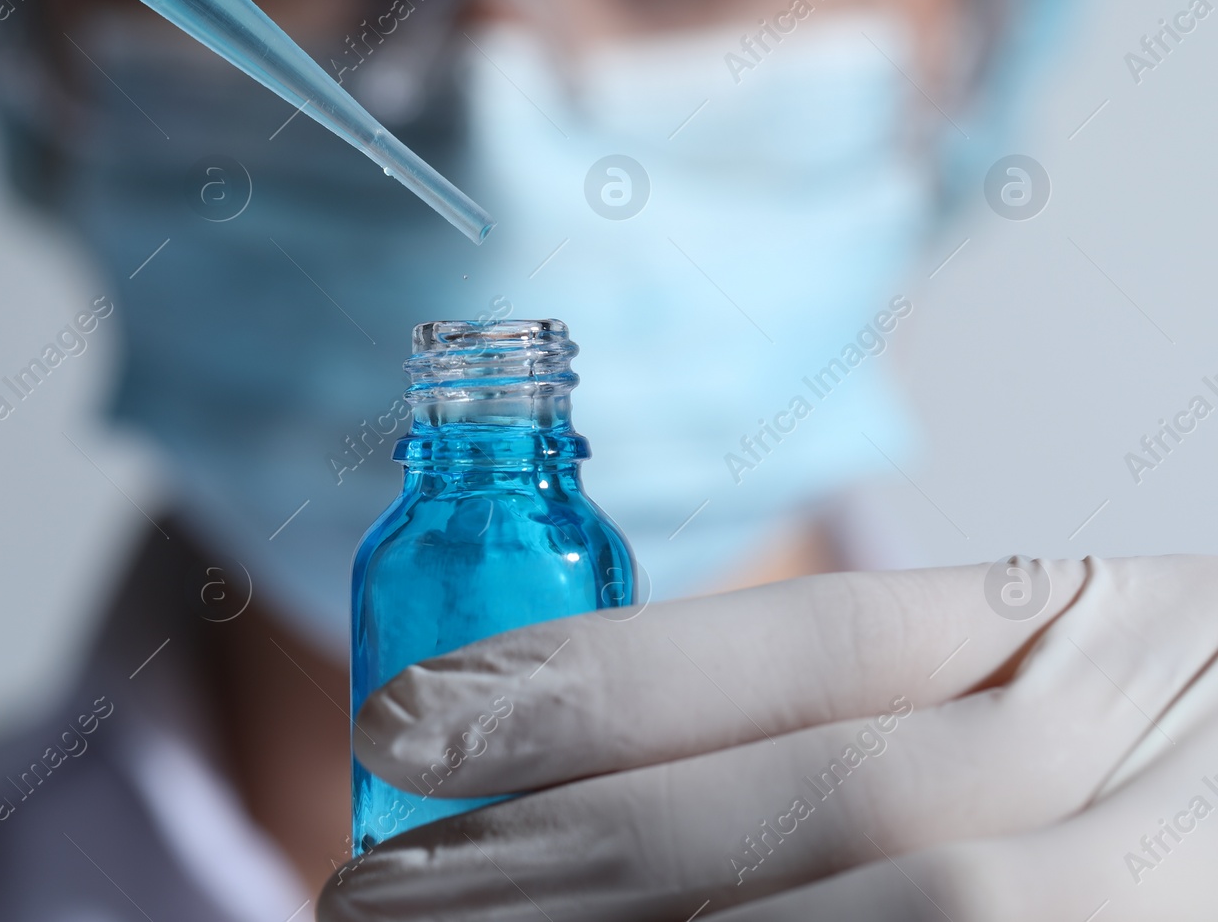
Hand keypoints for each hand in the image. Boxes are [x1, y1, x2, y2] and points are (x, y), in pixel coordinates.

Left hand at [320, 556, 1217, 920]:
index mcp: (1077, 627)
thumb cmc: (1153, 757)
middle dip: (572, 851)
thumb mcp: (1038, 679)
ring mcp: (1156, 897)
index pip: (805, 643)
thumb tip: (573, 771)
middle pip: (817, 799)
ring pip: (895, 919)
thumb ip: (855, 709)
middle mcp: (1127, 752)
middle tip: (381, 890)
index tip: (405, 722)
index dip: (591, 683)